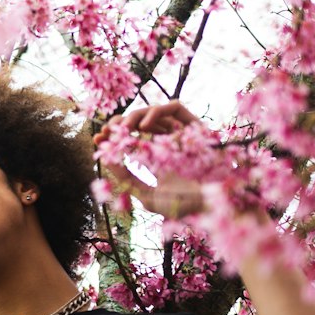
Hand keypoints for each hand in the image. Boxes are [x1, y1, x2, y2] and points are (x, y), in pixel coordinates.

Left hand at [94, 100, 207, 218]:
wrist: (218, 207)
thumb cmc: (187, 207)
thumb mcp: (149, 196)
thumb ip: (128, 179)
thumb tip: (107, 158)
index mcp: (159, 158)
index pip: (132, 140)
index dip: (113, 137)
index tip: (97, 140)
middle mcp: (170, 142)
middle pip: (140, 123)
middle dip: (119, 124)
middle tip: (105, 131)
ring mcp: (184, 132)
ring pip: (154, 112)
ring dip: (133, 117)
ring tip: (121, 130)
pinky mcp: (197, 125)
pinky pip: (175, 108)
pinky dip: (156, 113)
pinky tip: (142, 129)